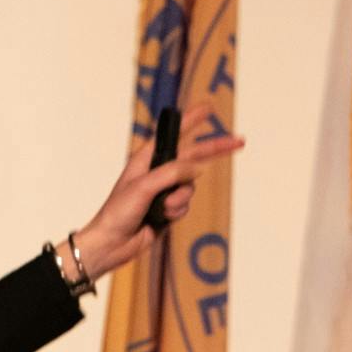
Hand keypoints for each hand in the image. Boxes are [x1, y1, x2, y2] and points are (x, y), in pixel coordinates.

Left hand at [65, 106, 244, 282]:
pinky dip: (176, 212)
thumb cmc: (118, 212)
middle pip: (193, 157)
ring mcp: (164, 190)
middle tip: (239, 141)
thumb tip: (196, 167)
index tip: (209, 108)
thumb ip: (171, 173)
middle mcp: (157, 171)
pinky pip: (185, 205)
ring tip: (160, 208)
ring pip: (190, 187)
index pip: (174, 135)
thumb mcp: (143, 187)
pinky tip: (160, 219)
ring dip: (179, 199)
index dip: (192, 119)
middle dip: (215, 151)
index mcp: (146, 158)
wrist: (112, 244)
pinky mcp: (169, 208)